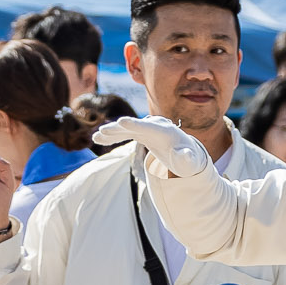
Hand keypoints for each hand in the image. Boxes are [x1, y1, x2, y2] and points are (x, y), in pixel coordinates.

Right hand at [91, 115, 205, 176]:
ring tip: (95, 137)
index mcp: (166, 131)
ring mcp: (147, 128)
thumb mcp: (190, 163)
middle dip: (118, 128)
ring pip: (126, 129)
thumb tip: (185, 155)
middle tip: (102, 130)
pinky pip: (124, 133)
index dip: (135, 124)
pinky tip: (98, 139)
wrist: (185, 154)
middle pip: (134, 126)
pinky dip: (112, 136)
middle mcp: (155, 126)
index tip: (122, 121)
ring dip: (111, 132)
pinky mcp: (141, 133)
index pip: (149, 127)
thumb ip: (187, 159)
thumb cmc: (188, 161)